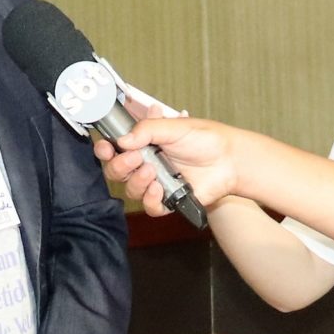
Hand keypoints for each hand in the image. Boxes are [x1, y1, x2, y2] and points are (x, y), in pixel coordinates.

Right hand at [92, 104, 238, 216]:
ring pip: (130, 190)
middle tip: (135, 157)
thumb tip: (123, 140)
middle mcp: (145, 164)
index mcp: (143, 144)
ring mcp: (155, 183)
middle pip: (116, 172)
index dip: (104, 149)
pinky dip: (151, 199)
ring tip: (153, 171)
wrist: (229, 159)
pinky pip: (149, 207)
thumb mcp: (174, 126)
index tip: (106, 147)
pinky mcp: (167, 200)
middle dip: (120, 165)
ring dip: (137, 181)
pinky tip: (159, 188)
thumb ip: (147, 130)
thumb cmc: (204, 139)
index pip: (113, 149)